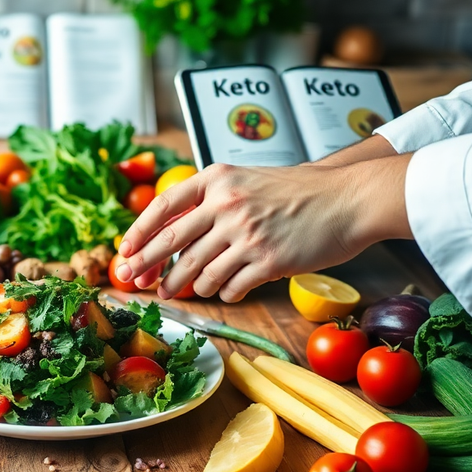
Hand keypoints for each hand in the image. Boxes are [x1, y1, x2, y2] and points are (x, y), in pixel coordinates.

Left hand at [115, 156, 411, 300]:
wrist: (346, 199)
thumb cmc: (297, 193)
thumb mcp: (246, 181)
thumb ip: (210, 200)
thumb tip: (169, 234)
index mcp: (218, 179)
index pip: (163, 206)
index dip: (139, 232)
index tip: (126, 251)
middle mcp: (227, 204)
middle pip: (171, 243)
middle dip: (148, 267)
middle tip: (136, 283)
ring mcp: (247, 234)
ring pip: (198, 272)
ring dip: (189, 286)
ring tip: (187, 289)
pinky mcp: (267, 261)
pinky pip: (228, 287)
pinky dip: (224, 292)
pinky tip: (230, 287)